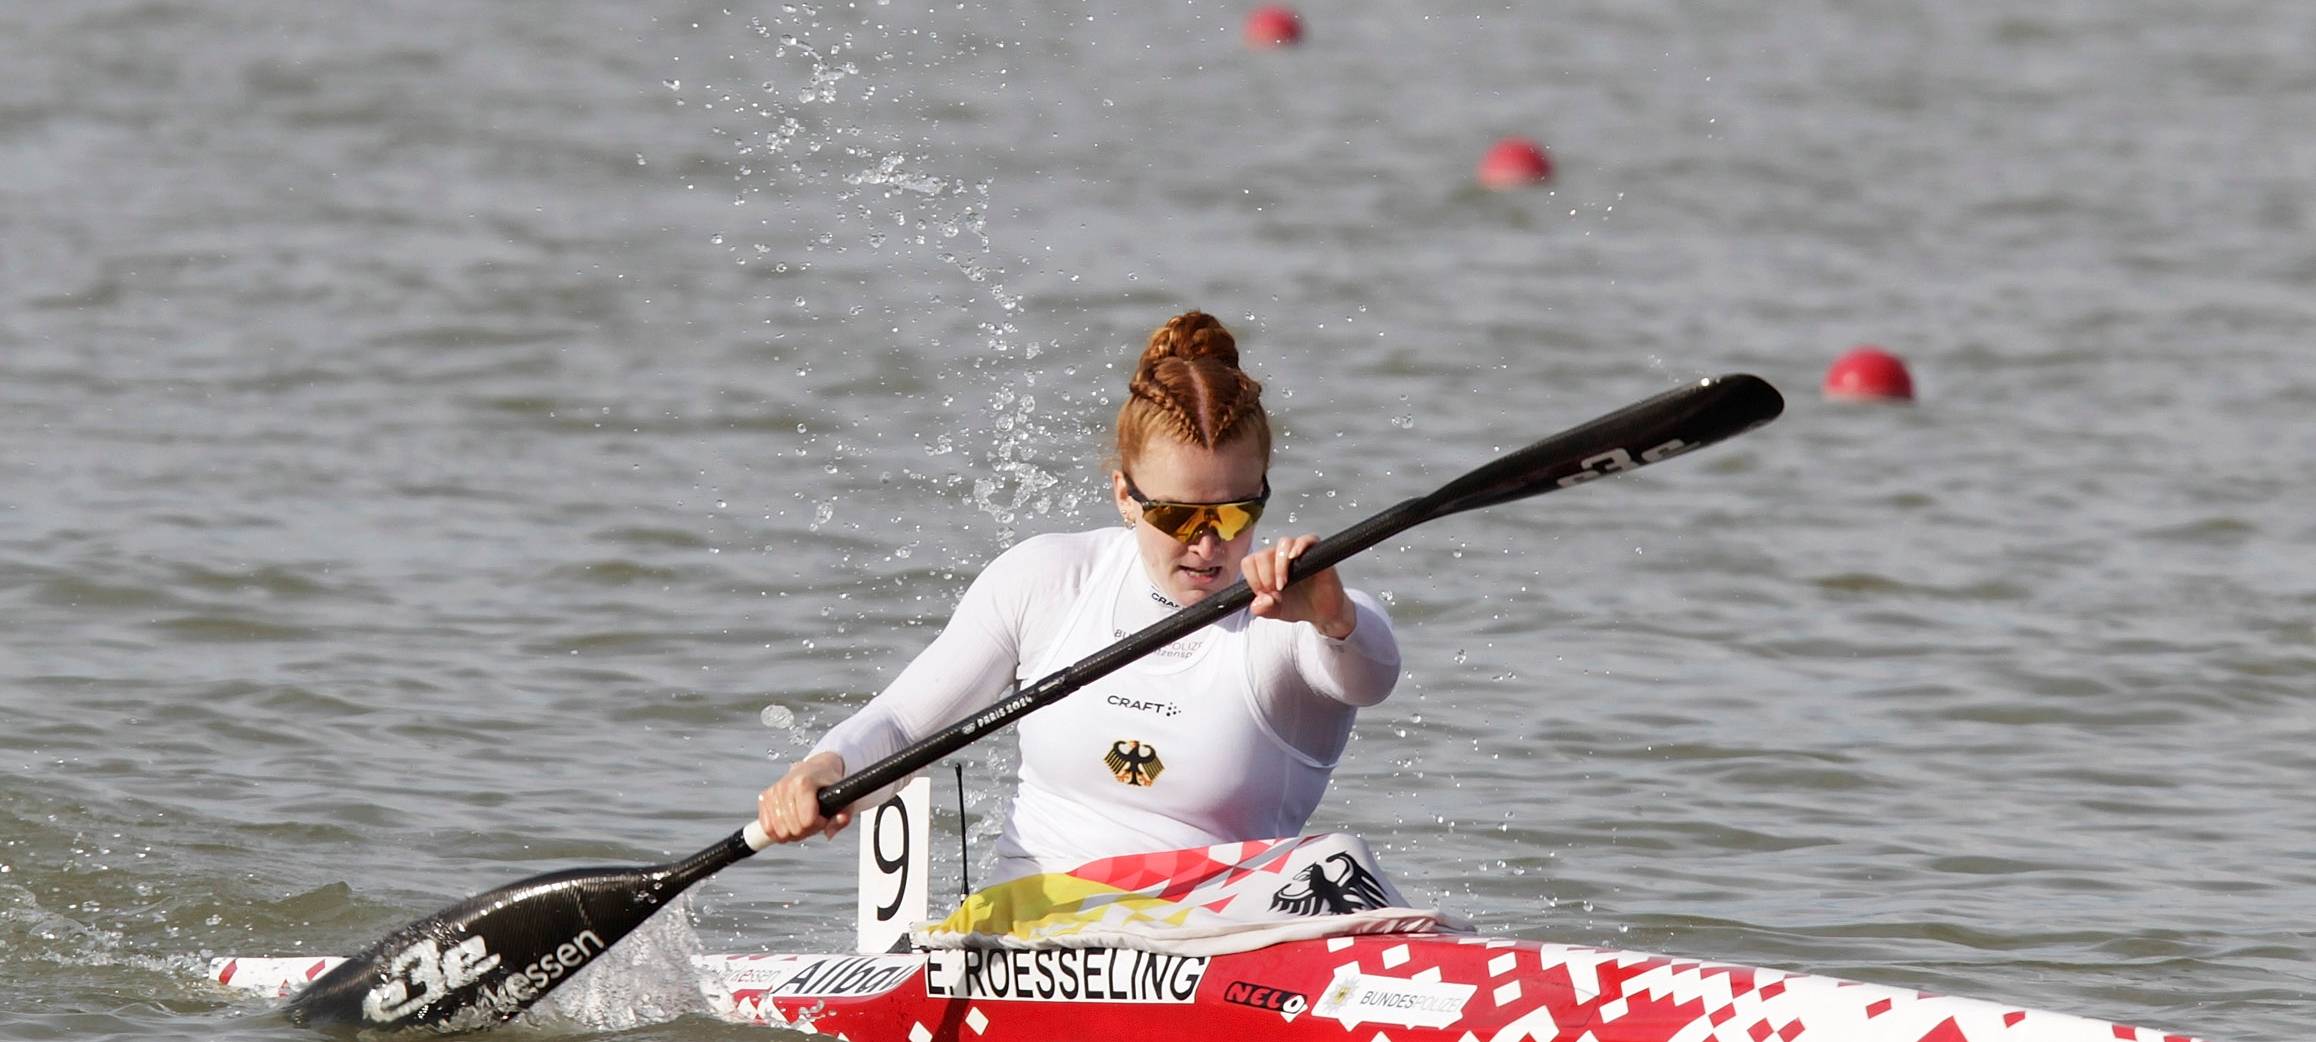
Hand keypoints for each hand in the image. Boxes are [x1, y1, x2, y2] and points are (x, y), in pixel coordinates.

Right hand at [756, 752, 852, 842]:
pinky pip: (767, 828)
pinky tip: (789, 824)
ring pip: (779, 831)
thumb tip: (829, 833)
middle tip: (814, 819)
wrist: (815, 769)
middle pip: (793, 829)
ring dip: (793, 832)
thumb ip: (843, 817)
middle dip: (807, 830)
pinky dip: (778, 832)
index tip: (823, 816)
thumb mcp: (844, 797)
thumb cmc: (829, 783)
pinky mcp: (764, 798)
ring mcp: (773, 791)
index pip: (807, 821)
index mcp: (804, 783)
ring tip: (802, 820)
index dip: (819, 824)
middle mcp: (785, 785)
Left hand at [1241, 534, 1355, 638]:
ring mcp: (1298, 553)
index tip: (1262, 592)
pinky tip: (1295, 558)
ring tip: (1284, 583)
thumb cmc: (1299, 606)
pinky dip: (1299, 546)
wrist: (1322, 612)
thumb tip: (1257, 603)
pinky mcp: (1316, 552)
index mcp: (1267, 568)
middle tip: (1275, 591)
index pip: (1249, 562)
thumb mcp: (1276, 612)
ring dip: (1280, 565)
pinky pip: (1307, 539)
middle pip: (1264, 553)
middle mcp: (1280, 557)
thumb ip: (1262, 609)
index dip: (1252, 578)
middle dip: (1265, 575)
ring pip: (1283, 544)